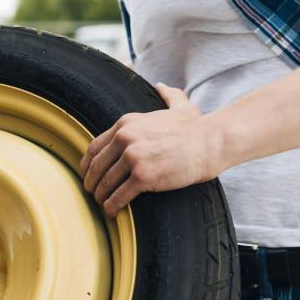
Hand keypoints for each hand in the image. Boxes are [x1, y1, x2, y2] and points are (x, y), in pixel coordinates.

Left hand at [80, 83, 222, 216]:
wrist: (210, 142)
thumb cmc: (196, 128)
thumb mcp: (178, 106)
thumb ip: (168, 96)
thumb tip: (161, 86)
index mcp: (126, 123)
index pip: (95, 146)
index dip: (88, 164)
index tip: (89, 174)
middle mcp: (125, 138)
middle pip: (96, 166)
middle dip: (91, 183)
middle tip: (93, 194)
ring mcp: (133, 157)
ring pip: (105, 183)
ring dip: (101, 197)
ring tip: (103, 205)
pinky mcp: (143, 176)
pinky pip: (119, 196)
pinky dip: (112, 207)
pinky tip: (113, 212)